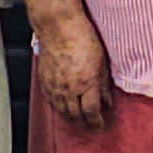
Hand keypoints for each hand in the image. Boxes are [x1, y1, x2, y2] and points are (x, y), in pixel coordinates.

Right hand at [34, 9, 115, 134]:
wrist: (58, 27)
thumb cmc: (82, 38)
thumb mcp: (102, 61)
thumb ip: (103, 84)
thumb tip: (107, 100)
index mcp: (87, 83)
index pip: (91, 112)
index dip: (96, 122)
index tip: (100, 125)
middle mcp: (70, 88)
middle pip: (76, 115)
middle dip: (84, 122)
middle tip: (89, 124)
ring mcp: (55, 86)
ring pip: (61, 111)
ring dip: (70, 117)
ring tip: (77, 118)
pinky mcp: (44, 81)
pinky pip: (50, 101)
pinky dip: (57, 107)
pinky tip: (62, 106)